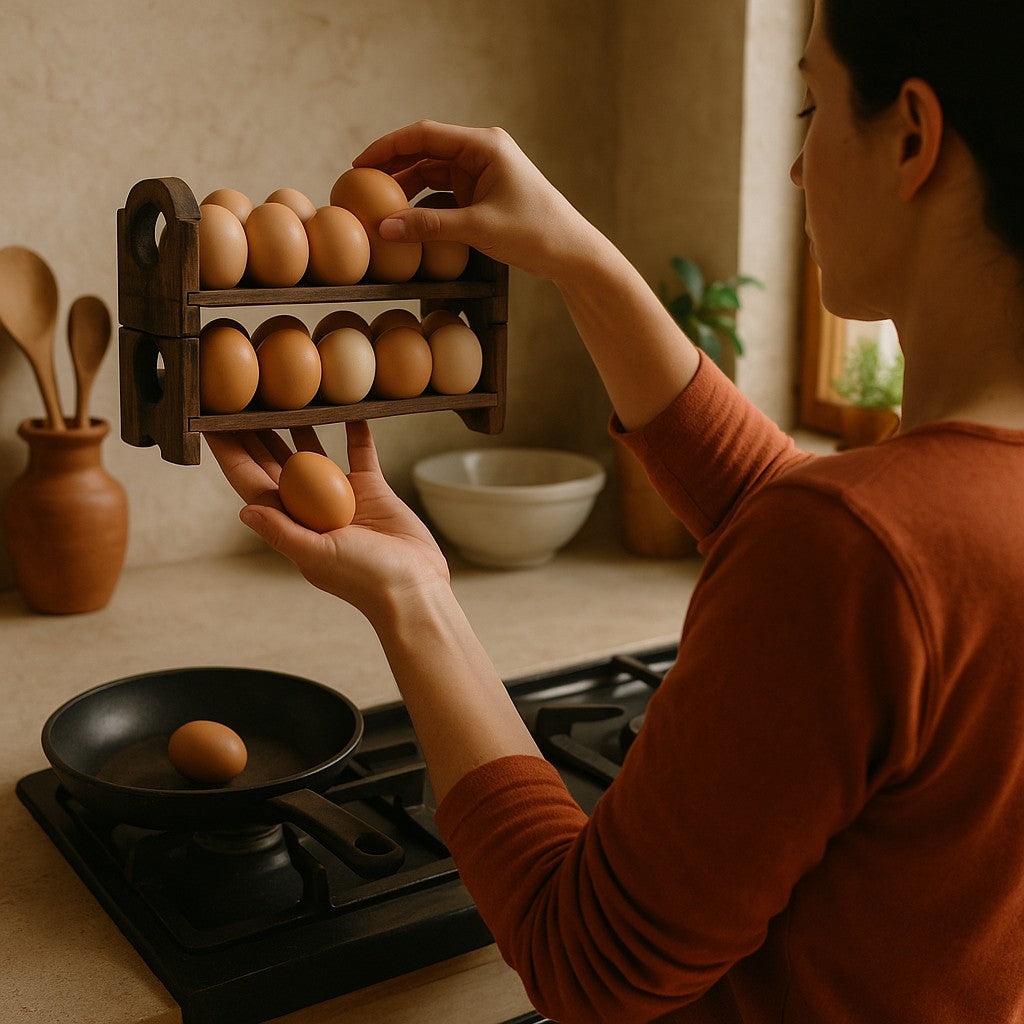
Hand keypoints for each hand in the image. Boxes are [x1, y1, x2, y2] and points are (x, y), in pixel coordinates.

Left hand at [204, 421, 450, 622]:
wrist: (413, 587)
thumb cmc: (364, 579)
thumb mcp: (317, 556)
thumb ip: (282, 532)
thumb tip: (244, 510)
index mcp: (290, 523)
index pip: (251, 482)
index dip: (230, 454)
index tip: (210, 425)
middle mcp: (310, 507)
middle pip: (275, 462)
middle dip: (256, 433)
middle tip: (240, 398)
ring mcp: (340, 497)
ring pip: (313, 453)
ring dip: (297, 427)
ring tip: (283, 397)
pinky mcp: (372, 489)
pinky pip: (360, 452)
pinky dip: (355, 431)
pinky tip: (347, 409)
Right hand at [352, 119, 598, 282]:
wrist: (571, 252)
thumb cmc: (535, 233)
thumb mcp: (478, 229)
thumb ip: (430, 227)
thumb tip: (385, 228)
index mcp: (484, 145)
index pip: (424, 135)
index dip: (387, 148)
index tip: (359, 165)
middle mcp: (482, 152)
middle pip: (425, 152)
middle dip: (392, 169)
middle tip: (359, 188)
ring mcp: (482, 173)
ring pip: (433, 175)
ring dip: (407, 190)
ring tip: (377, 207)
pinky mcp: (483, 194)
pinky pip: (445, 194)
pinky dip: (425, 207)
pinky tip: (405, 222)